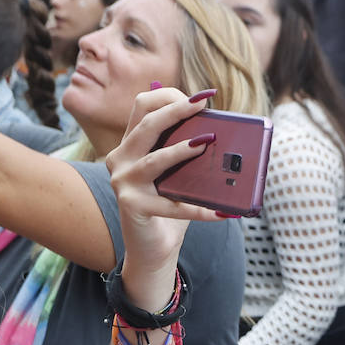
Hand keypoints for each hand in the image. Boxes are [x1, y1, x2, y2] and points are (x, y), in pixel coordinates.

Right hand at [106, 86, 222, 307]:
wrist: (151, 247)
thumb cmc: (169, 203)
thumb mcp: (177, 172)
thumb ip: (189, 148)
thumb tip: (222, 130)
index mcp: (130, 143)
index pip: (143, 107)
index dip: (169, 96)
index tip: (202, 97)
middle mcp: (120, 158)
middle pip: (148, 125)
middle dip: (177, 110)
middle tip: (203, 103)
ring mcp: (123, 182)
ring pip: (155, 160)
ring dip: (182, 150)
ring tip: (208, 143)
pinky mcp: (132, 206)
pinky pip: (172, 205)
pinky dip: (200, 209)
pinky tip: (223, 213)